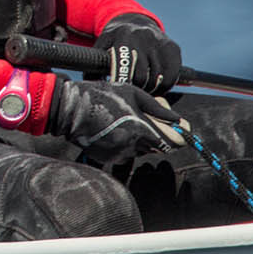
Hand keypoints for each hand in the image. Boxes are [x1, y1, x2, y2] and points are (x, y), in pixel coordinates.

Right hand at [47, 78, 187, 166]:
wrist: (72, 110)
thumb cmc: (103, 96)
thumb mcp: (134, 94)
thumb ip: (158, 108)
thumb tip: (177, 118)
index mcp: (141, 129)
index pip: (170, 143)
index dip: (177, 138)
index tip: (180, 131)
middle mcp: (132, 146)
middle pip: (156, 147)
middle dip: (157, 135)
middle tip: (148, 120)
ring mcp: (120, 154)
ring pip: (141, 151)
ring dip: (141, 140)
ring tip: (127, 121)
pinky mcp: (109, 159)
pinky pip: (126, 154)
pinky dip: (126, 144)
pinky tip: (115, 130)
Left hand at [90, 13, 182, 94]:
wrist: (135, 22)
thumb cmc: (114, 41)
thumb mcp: (101, 47)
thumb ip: (94, 68)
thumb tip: (93, 91)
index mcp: (123, 36)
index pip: (124, 67)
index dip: (122, 84)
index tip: (121, 95)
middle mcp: (143, 36)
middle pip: (142, 76)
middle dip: (136, 89)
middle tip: (132, 94)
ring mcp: (160, 41)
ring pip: (158, 79)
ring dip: (150, 90)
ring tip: (143, 89)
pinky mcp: (173, 47)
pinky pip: (172, 76)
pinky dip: (165, 86)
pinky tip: (156, 84)